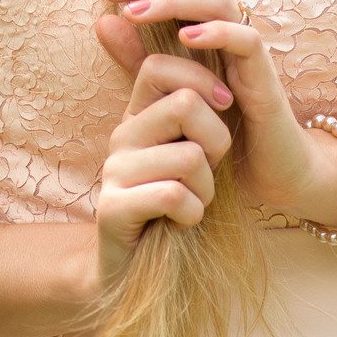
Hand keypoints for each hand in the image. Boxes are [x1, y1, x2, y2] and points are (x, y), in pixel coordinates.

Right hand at [90, 39, 234, 287]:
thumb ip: (195, 112)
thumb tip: (213, 70)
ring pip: (189, 156)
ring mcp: (114, 171)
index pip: (160, 65)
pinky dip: (192, 213)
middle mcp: (121, 136)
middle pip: (185, 104)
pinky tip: (181, 222)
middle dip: (217, 141)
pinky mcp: (113, 207)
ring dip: (206, 188)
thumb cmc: (175, 207)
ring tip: (192, 203)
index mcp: (138, 116)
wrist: (135, 271)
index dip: (201, 79)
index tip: (223, 105)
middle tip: (207, 172)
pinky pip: (174, 195)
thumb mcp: (190, 152)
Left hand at [92, 0, 334, 240]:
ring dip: (176, 1)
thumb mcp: (167, 88)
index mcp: (211, 27)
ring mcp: (250, 53)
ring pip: (222, 2)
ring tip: (136, 11)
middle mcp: (232, 31)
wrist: (270, 176)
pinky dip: (217, 33)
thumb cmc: (219, 130)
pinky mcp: (264, 80)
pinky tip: (185, 38)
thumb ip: (136, 57)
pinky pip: (247, 41)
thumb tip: (101, 19)